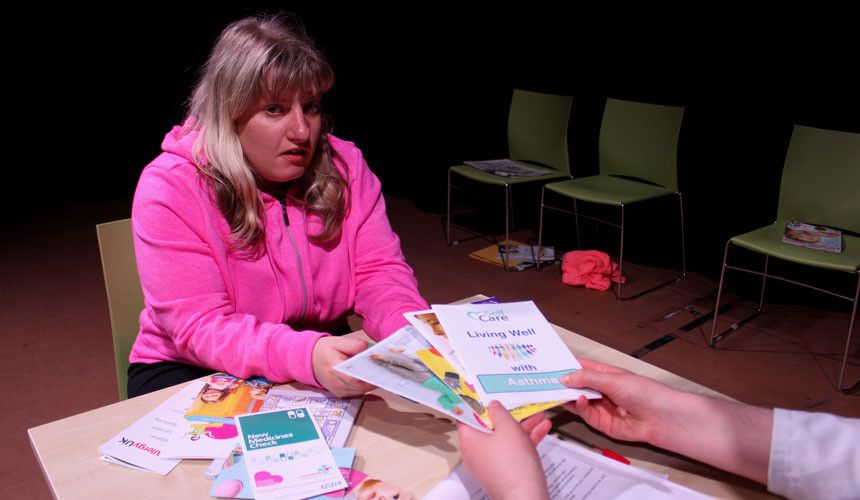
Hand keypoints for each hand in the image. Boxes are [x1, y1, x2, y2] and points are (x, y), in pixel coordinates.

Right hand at [312, 336, 375, 396]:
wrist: (309, 360)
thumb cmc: (323, 351)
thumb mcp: (337, 342)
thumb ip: (353, 344)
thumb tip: (366, 348)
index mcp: (334, 369)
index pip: (354, 379)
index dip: (369, 377)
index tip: (380, 370)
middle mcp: (336, 383)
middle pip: (361, 387)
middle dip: (374, 379)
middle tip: (385, 370)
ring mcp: (338, 391)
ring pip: (361, 391)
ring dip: (371, 383)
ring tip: (379, 373)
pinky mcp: (341, 393)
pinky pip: (357, 392)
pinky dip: (365, 386)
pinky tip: (370, 377)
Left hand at [457, 402, 550, 499]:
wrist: (526, 497)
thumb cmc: (513, 465)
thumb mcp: (508, 428)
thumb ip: (500, 413)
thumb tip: (493, 406)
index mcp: (469, 440)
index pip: (466, 417)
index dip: (476, 405)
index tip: (483, 396)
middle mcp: (475, 453)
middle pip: (489, 428)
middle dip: (508, 416)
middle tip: (517, 405)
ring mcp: (489, 464)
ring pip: (504, 440)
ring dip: (522, 427)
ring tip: (537, 415)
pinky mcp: (503, 473)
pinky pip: (512, 452)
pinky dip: (525, 441)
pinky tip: (542, 430)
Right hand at [561, 359, 772, 484]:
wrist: (661, 418)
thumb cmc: (643, 392)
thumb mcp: (612, 378)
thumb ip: (586, 378)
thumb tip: (564, 378)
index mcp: (604, 373)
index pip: (579, 367)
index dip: (564, 366)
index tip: (547, 365)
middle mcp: (600, 389)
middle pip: (575, 386)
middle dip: (561, 384)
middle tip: (543, 381)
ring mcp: (600, 406)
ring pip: (576, 401)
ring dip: (567, 396)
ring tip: (555, 391)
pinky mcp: (601, 423)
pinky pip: (584, 414)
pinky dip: (579, 408)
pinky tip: (578, 401)